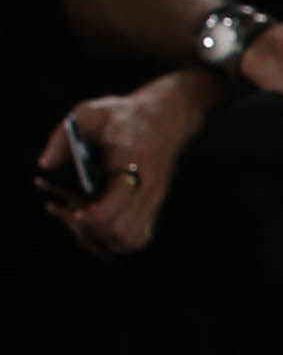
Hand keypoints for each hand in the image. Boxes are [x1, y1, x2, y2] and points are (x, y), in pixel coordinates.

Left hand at [35, 79, 198, 257]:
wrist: (165, 118)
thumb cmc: (121, 115)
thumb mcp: (88, 113)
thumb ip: (62, 138)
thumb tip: (45, 167)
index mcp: (130, 162)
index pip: (115, 204)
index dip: (90, 216)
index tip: (71, 209)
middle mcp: (145, 188)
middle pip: (119, 232)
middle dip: (89, 228)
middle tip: (71, 210)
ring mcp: (152, 201)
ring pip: (128, 241)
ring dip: (99, 237)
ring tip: (81, 217)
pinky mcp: (152, 209)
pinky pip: (134, 240)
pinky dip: (111, 239)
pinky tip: (95, 222)